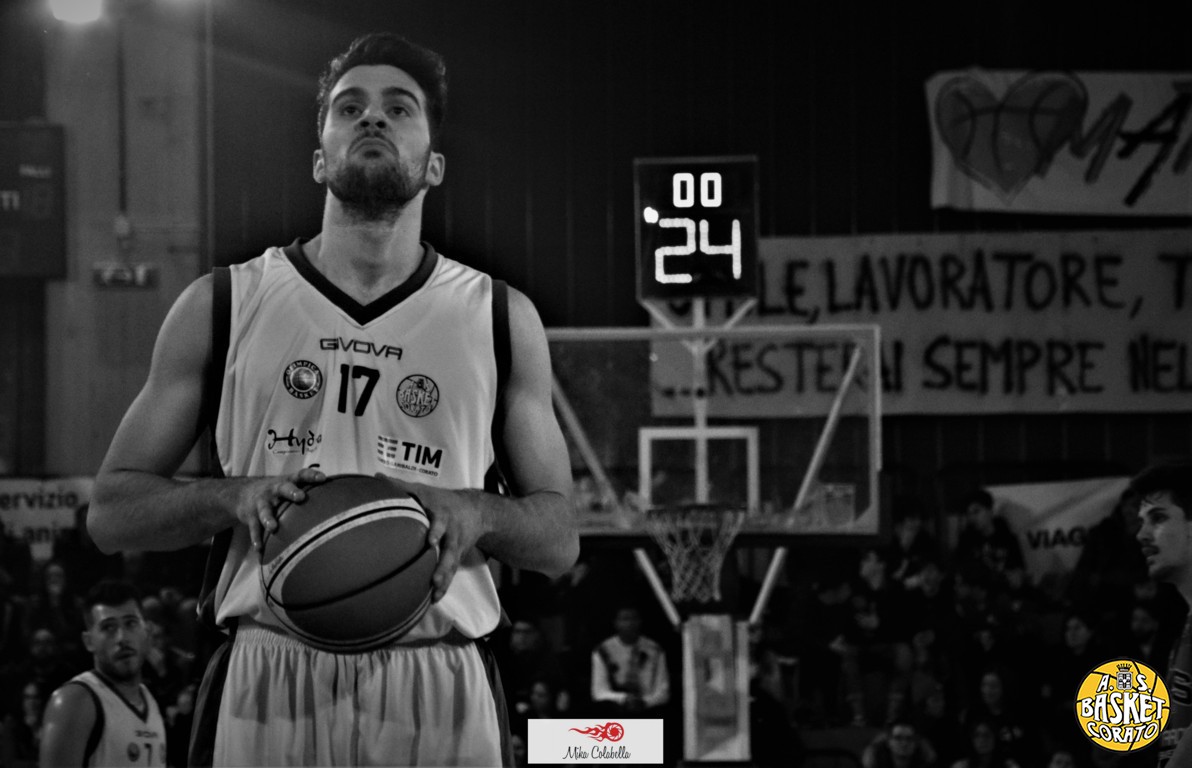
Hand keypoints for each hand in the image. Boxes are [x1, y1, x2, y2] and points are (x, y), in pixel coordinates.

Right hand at [236, 467, 324, 550]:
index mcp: (288, 482)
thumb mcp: (290, 487)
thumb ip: (309, 492)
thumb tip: (341, 500)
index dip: (312, 475)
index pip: (302, 475)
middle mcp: (275, 490)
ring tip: (273, 527)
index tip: (323, 478)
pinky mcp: (250, 516)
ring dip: (268, 518)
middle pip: (284, 489)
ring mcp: (262, 503)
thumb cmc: (276, 492)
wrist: (242, 493)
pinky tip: (260, 550)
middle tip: (300, 497)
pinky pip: (254, 529)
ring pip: (265, 510)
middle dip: (292, 492)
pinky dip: (257, 539)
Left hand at [374, 473, 486, 601]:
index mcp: (442, 515)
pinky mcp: (457, 557)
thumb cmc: (441, 500)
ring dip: (444, 578)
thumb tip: (376, 477)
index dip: (437, 531)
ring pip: (452, 564)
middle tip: (435, 577)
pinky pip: (452, 573)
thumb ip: (401, 486)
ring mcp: (456, 546)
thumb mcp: (424, 490)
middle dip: (444, 564)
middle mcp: (451, 532)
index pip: (441, 522)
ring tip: (435, 592)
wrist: (476, 510)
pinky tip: (434, 599)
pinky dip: (444, 586)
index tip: (431, 541)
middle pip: (450, 549)